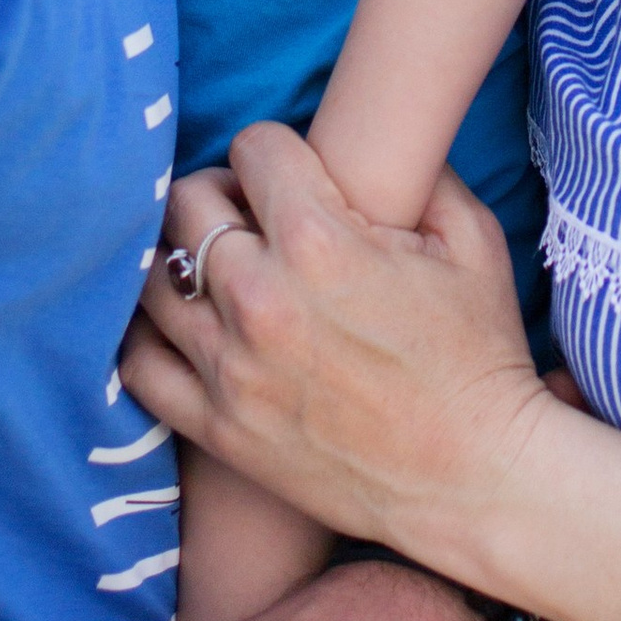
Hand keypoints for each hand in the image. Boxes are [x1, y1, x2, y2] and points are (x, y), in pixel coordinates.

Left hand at [123, 123, 549, 578]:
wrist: (473, 479)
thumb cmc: (480, 355)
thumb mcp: (472, 239)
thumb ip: (422, 173)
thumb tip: (381, 141)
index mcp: (320, 240)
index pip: (254, 147)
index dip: (276, 151)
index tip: (292, 173)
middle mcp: (261, 297)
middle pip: (188, 201)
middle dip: (221, 193)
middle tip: (253, 216)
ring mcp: (231, 367)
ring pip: (153, 276)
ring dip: (182, 258)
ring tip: (218, 269)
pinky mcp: (217, 427)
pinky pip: (140, 363)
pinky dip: (149, 333)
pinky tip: (184, 323)